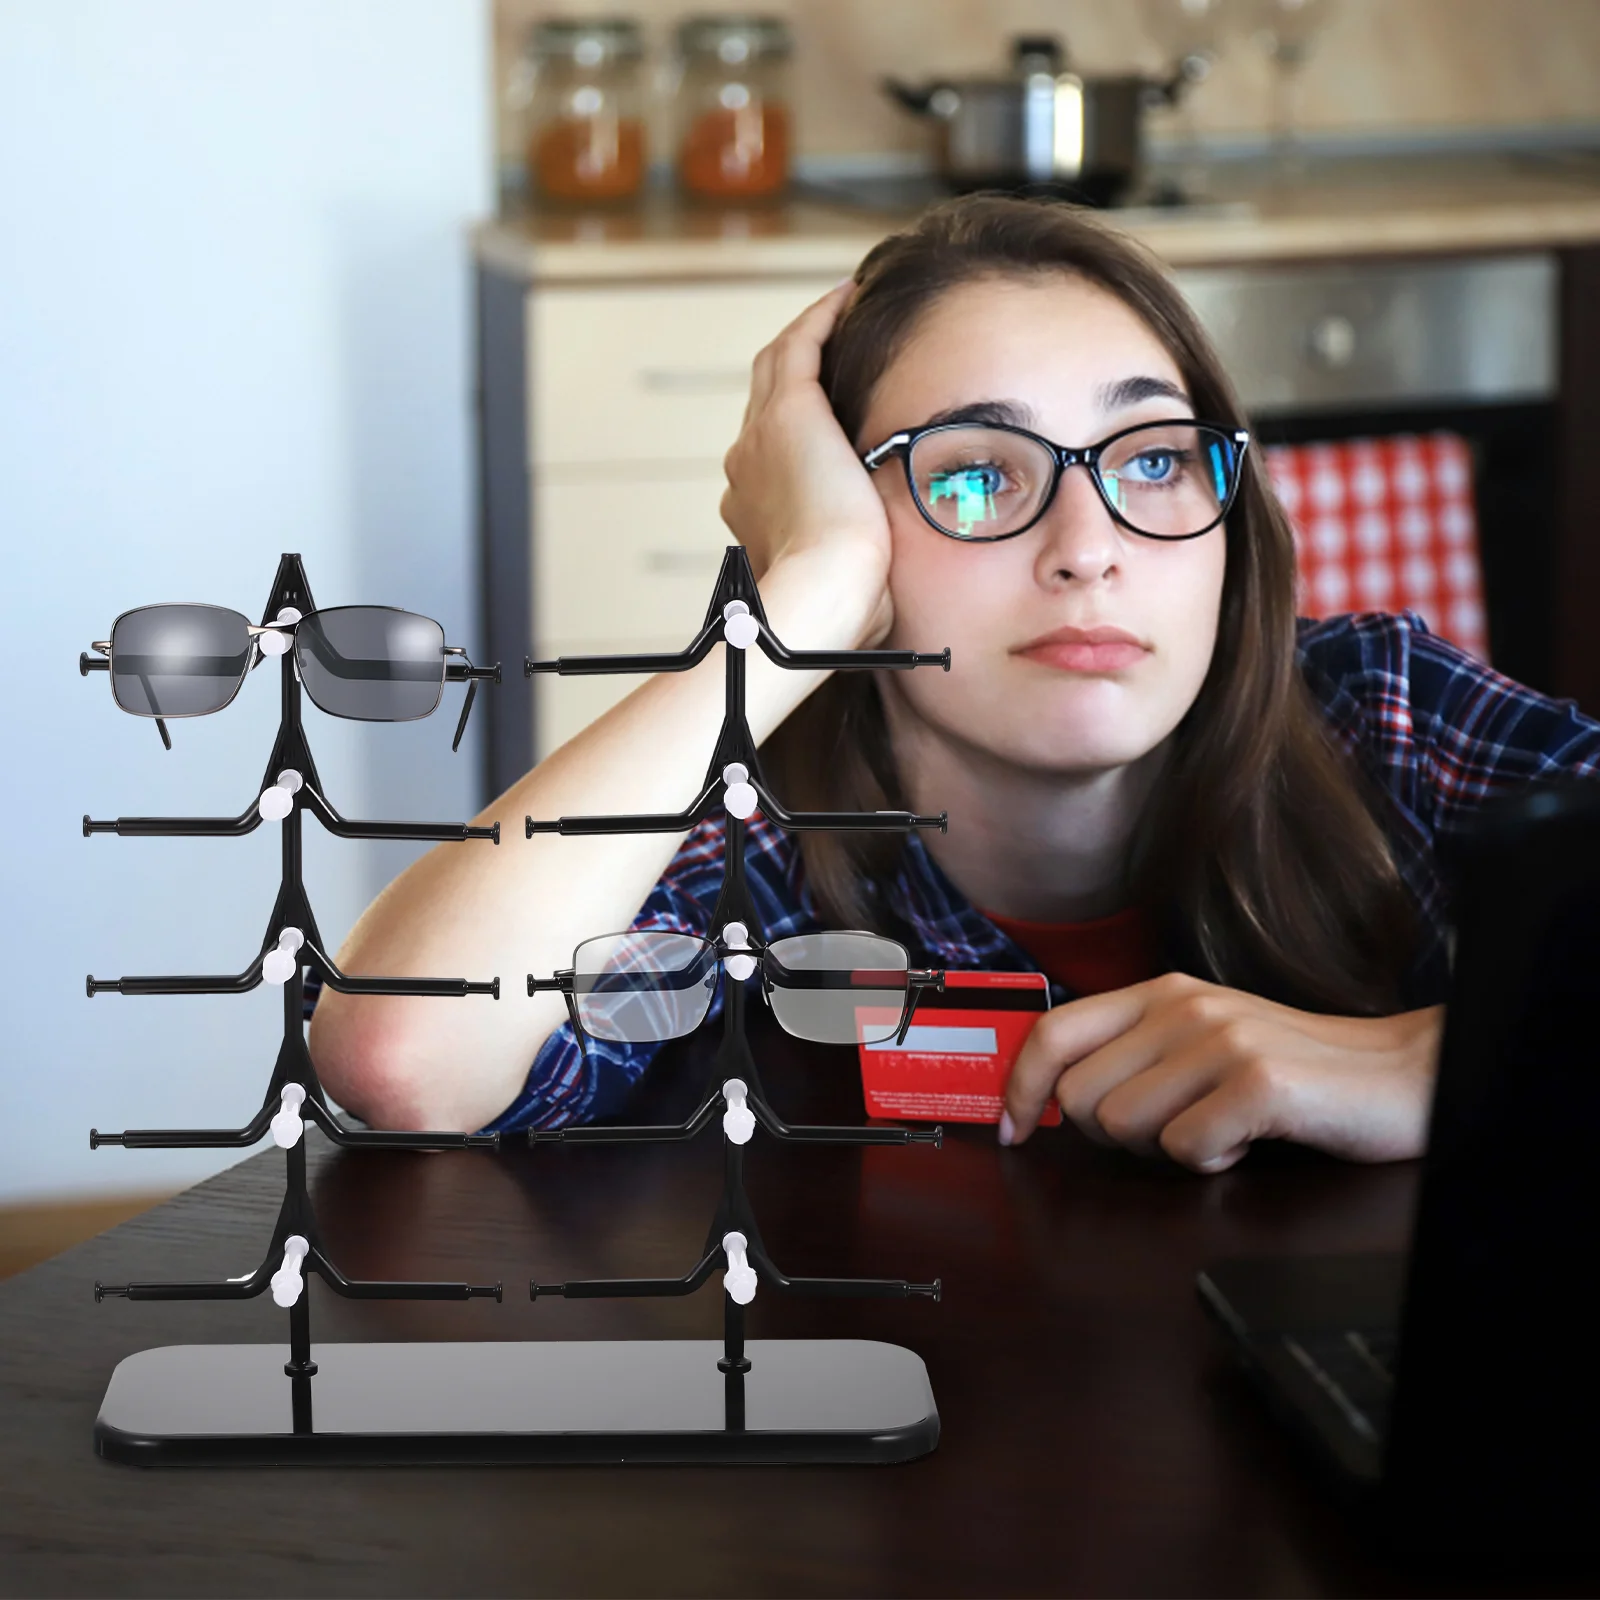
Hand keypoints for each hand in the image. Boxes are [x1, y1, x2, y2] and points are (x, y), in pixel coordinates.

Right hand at [721, 281, 893, 645]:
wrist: (825, 592)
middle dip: (800, 374)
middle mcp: (745, 467)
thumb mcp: (851, 590)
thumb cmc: (842, 608)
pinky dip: (821, 318)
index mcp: (755, 510)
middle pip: (767, 402)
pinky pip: (799, 343)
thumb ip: (862, 578)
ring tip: (844, 309)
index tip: (833, 422)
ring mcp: (760, 436)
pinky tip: (850, 295)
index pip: (772, 458)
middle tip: (837, 347)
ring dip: (809, 334)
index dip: (800, 434)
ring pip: (778, 365)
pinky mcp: (787, 410)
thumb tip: (892, 595)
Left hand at [1001, 972, 1443, 1172]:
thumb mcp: (1203, 1041)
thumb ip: (1135, 1053)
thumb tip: (1049, 1093)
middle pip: (1080, 1100)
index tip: (1012, 1130)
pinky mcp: (1259, 1084)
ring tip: (1218, 1129)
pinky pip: (1186, 1151)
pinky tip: (1246, 1143)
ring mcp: (1221, 1041)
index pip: (1053, 1032)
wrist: (1402, 1074)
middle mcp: (1184, 1007)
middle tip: (1175, 1128)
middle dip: (1115, 1135)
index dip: (1020, 1087)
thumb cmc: (1294, 1070)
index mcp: (1161, 994)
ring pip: (1124, 1128)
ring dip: (1166, 1150)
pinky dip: (1213, 1163)